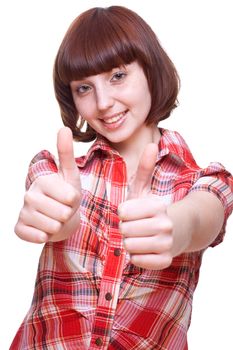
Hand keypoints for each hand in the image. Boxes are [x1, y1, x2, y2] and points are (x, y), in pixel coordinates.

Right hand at [15, 127, 80, 242]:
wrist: (59, 217)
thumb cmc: (66, 195)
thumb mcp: (70, 175)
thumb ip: (66, 153)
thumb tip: (63, 127)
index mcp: (43, 181)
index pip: (71, 199)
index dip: (75, 202)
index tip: (68, 198)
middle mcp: (29, 195)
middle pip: (63, 214)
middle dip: (68, 215)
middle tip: (62, 209)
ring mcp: (23, 212)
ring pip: (53, 227)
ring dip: (59, 226)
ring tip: (55, 218)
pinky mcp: (19, 228)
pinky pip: (37, 237)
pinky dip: (45, 236)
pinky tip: (43, 229)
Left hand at [118, 144, 172, 269]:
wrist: (177, 231)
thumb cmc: (153, 210)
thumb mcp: (146, 190)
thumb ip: (145, 169)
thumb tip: (151, 144)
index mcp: (157, 206)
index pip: (122, 212)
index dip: (123, 213)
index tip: (132, 213)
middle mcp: (165, 224)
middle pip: (124, 229)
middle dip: (125, 228)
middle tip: (136, 226)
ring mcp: (166, 244)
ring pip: (128, 246)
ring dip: (130, 242)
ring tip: (140, 237)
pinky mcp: (164, 261)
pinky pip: (136, 260)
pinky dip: (136, 256)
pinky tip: (144, 249)